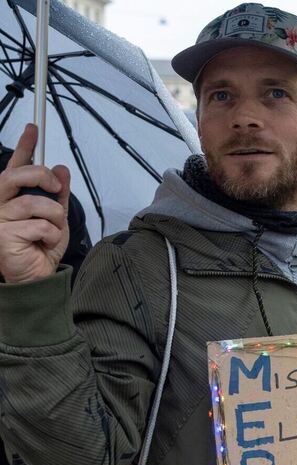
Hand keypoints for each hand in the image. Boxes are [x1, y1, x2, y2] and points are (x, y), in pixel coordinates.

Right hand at [0, 123, 70, 282]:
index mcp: (12, 196)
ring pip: (33, 203)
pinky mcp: (3, 236)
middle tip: (57, 188)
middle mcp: (0, 204)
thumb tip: (61, 169)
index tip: (34, 128)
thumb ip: (58, 193)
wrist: (37, 274)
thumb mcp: (56, 215)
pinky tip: (44, 242)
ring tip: (53, 228)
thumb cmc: (41, 245)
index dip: (24, 146)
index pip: (15, 166)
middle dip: (42, 177)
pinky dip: (52, 234)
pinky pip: (39, 225)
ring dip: (54, 215)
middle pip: (16, 176)